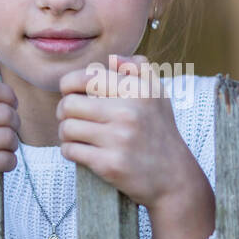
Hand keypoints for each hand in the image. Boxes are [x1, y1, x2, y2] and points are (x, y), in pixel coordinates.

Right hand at [0, 45, 20, 219]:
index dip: (7, 95)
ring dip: (13, 142)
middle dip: (14, 120)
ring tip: (5, 144)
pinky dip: (9, 161)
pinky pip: (6, 159)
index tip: (8, 104)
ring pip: (9, 136)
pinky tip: (1, 161)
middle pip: (5, 112)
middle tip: (9, 127)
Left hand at [56, 54, 213, 238]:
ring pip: (66, 128)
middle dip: (64, 112)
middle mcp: (129, 112)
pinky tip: (82, 152)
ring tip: (78, 137)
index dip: (69, 86)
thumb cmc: (160, 133)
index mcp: (138, 90)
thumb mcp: (158, 96)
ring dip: (66, 134)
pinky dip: (71, 151)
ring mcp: (119, 139)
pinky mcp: (110, 164)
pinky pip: (70, 151)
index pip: (84, 78)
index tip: (73, 96)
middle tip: (72, 119)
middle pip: (69, 104)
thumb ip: (138, 70)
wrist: (174, 179)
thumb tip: (113, 59)